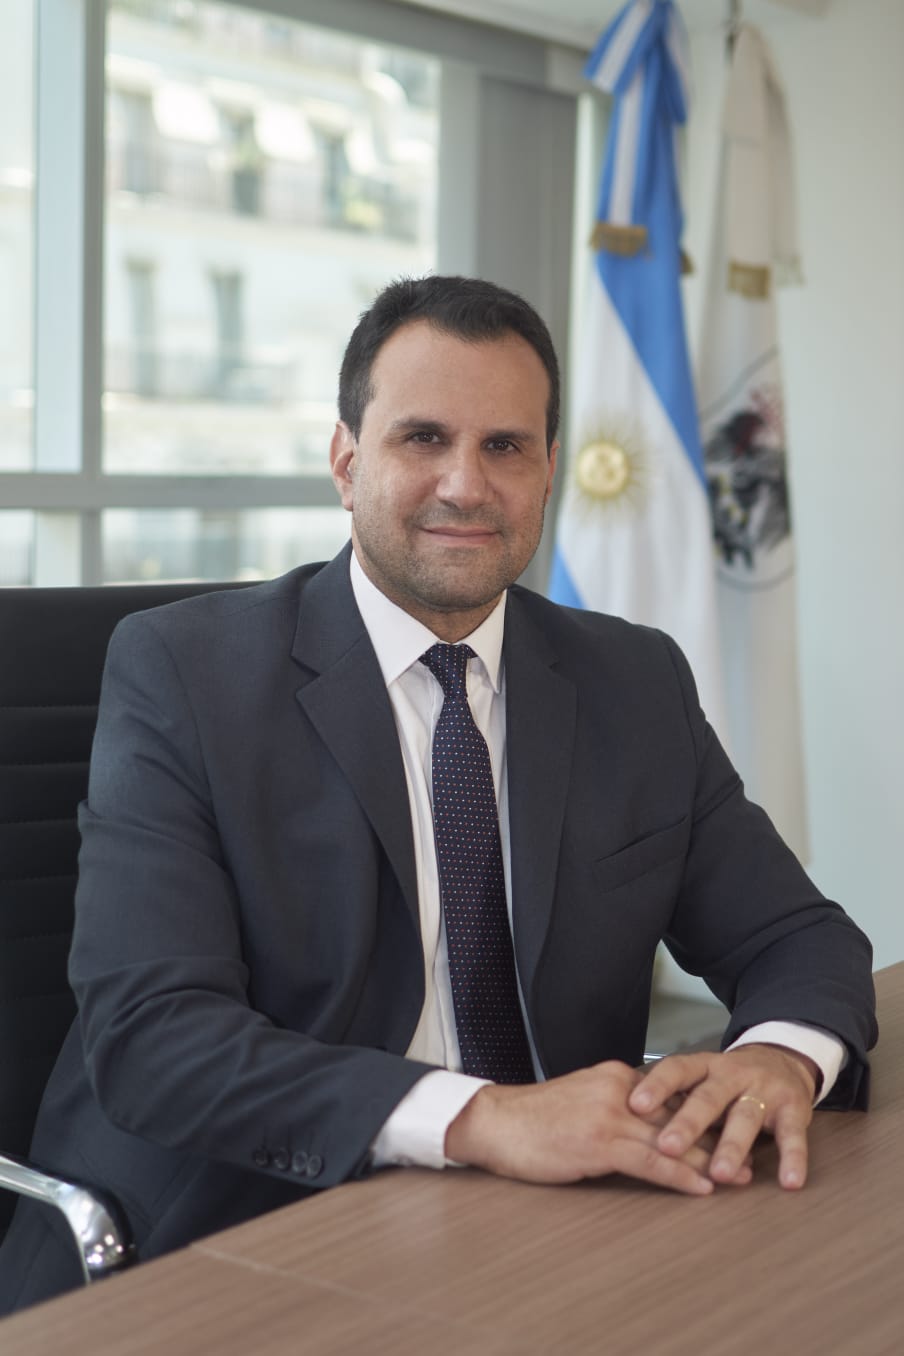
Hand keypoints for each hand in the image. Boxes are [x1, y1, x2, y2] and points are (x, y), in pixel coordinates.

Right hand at [444, 1061, 741, 1195]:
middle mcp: (619, 1089)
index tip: (733, 1128)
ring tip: (741, 1178)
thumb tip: (645, 1126)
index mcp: (616, 1076)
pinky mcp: (599, 1142)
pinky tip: (703, 1188)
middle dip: (718, 1136)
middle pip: (680, 1115)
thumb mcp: (581, 1101)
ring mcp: (610, 1114)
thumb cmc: (533, 1119)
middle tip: (752, 1153)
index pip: (672, 1095)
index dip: (705, 1115)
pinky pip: (650, 1161)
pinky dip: (681, 1176)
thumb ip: (615, 1107)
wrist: (495, 1122)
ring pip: (673, 1139)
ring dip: (711, 1160)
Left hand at [628, 1044, 818, 1189]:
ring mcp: (764, 1089)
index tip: (634, 1105)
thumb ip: (672, 1098)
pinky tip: (789, 1181)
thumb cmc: (727, 1081)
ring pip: (746, 1116)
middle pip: (707, 1097)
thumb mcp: (699, 1080)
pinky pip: (793, 1134)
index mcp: (703, 1065)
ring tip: (719, 1173)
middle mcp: (732, 1073)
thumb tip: (624, 1119)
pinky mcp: (793, 1109)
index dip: (656, 1087)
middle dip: (688, 1122)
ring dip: (732, 1145)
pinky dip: (793, 1158)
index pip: (675, 1070)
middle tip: (667, 1146)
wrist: (783, 1061)